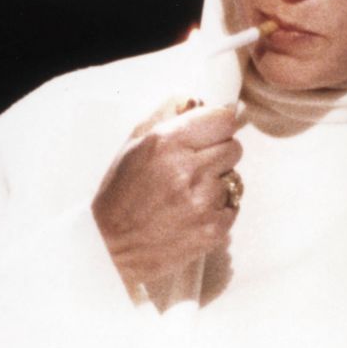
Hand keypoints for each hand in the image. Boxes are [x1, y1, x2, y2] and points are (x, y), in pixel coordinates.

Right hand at [93, 98, 242, 288]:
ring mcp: (203, 202)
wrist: (111, 247)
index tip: (212, 134)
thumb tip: (199, 100)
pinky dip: (218, 211)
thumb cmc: (120, 194)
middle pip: (234, 148)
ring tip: (188, 195)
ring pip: (234, 179)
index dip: (219, 126)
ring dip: (217, 185)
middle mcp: (188, 169)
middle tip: (195, 168)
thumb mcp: (133, 144)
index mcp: (166, 142)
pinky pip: (233, 208)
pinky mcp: (213, 230)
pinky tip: (193, 215)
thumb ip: (166, 114)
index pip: (224, 119)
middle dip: (218, 155)